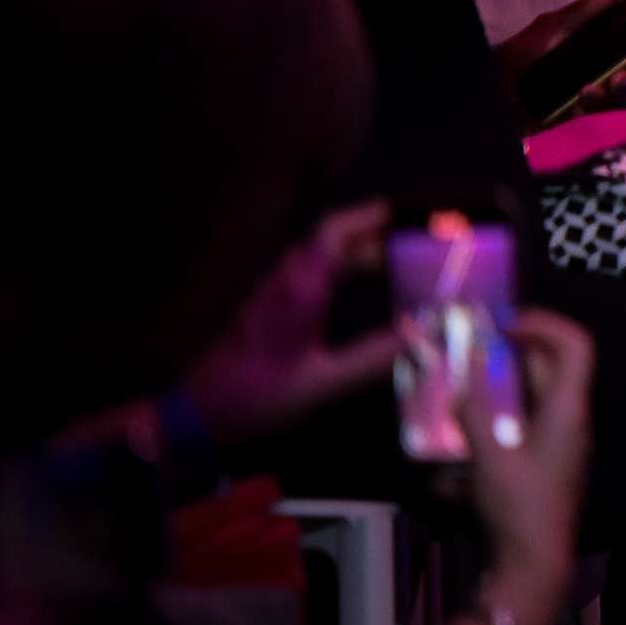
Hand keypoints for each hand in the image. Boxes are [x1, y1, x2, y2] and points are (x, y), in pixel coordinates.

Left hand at [173, 201, 397, 443]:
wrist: (202, 410)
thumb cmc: (260, 392)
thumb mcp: (323, 382)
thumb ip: (373, 357)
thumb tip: (422, 333)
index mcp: (300, 290)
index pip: (332, 234)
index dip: (364, 217)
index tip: (398, 213)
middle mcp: (285, 283)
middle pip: (326, 242)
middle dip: (367, 237)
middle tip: (406, 245)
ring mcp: (272, 295)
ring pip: (314, 258)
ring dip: (349, 255)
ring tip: (388, 268)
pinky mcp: (265, 311)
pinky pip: (305, 276)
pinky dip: (334, 273)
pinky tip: (352, 295)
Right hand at [465, 309, 597, 624]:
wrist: (532, 567)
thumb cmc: (518, 507)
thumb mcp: (489, 455)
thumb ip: (476, 408)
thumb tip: (467, 365)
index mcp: (568, 410)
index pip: (575, 345)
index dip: (543, 324)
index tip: (502, 324)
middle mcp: (568, 422)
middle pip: (544, 372)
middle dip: (502, 361)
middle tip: (460, 359)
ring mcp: (556, 447)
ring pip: (525, 403)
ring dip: (489, 398)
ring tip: (448, 401)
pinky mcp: (539, 469)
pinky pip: (515, 436)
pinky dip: (486, 435)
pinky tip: (449, 458)